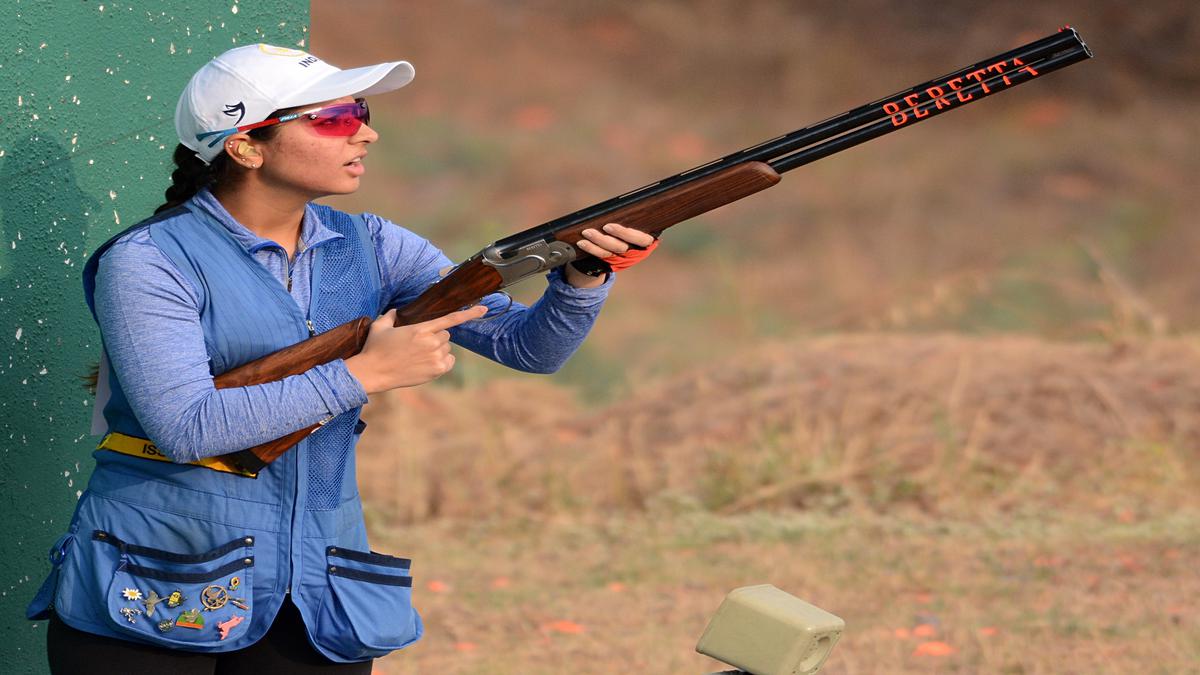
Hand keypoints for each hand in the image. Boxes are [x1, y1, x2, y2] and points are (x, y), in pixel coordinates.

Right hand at [344, 304, 487, 394]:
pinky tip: (428, 362)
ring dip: (438, 349)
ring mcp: (435, 358)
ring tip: (418, 355)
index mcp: (420, 329)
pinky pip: (449, 361)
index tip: (485, 309)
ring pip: (447, 348)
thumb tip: (395, 311)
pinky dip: (443, 360)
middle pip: (446, 334)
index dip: (469, 314)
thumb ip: (391, 315)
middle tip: (418, 343)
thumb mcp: (380, 326)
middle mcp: (431, 343)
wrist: (373, 372)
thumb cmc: (375, 348)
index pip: (450, 319)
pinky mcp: (436, 371)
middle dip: (436, 336)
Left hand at [566, 223, 659, 286]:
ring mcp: (623, 259)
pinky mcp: (612, 263)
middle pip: (621, 247)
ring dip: (596, 242)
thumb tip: (616, 207)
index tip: (608, 226)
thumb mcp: (636, 224)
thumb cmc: (630, 229)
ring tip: (586, 232)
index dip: (625, 234)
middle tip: (595, 229)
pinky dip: (591, 248)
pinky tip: (582, 242)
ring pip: (608, 253)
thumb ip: (632, 219)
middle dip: (607, 238)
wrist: (623, 246)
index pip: (641, 239)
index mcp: (646, 241)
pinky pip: (600, 256)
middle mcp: (635, 252)